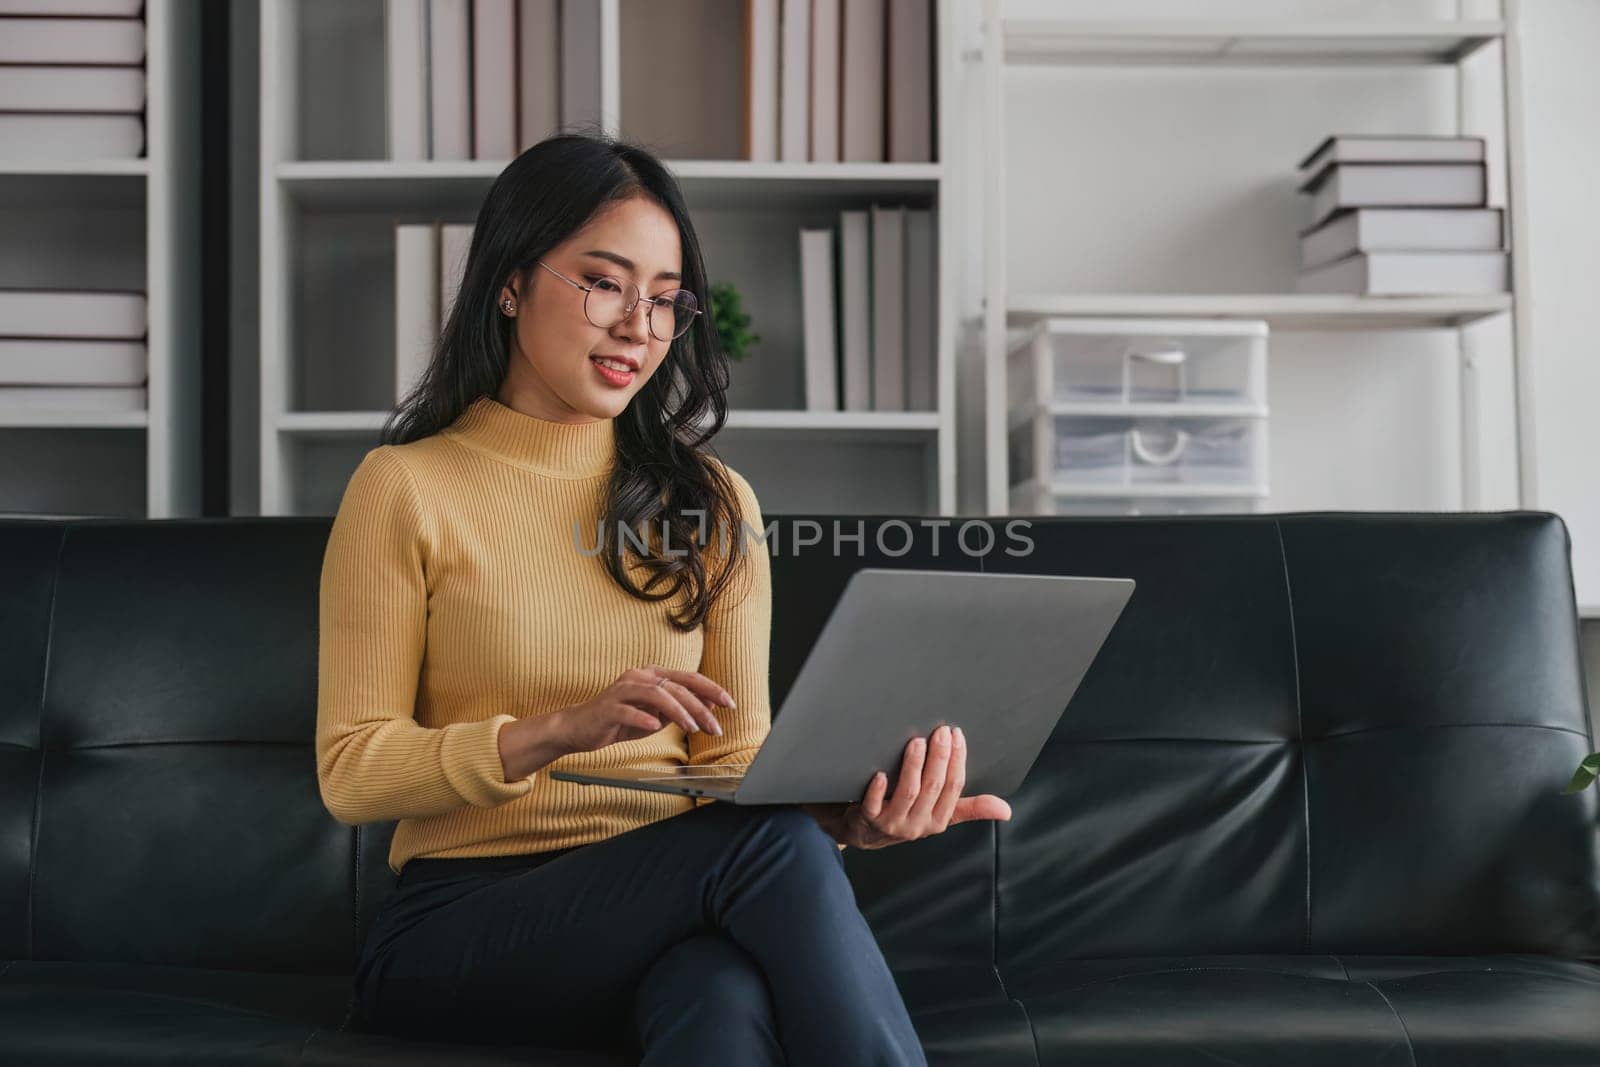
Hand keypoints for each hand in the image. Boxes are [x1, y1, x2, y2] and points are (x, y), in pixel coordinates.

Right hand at [547, 666, 734, 756]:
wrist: (581, 728)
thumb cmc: (621, 720)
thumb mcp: (656, 715)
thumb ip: (679, 709)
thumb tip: (710, 706)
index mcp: (653, 676)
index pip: (688, 678)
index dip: (711, 689)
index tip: (730, 704)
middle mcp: (639, 677)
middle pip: (676, 688)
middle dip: (699, 707)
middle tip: (715, 726)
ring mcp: (622, 690)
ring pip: (656, 695)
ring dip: (678, 711)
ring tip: (692, 727)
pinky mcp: (607, 707)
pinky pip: (628, 710)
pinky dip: (643, 717)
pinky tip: (654, 726)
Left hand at [802, 725, 1011, 850]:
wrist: (866, 834)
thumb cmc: (907, 816)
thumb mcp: (940, 815)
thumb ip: (970, 808)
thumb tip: (1006, 810)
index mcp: (939, 820)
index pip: (954, 787)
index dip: (957, 761)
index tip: (957, 735)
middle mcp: (918, 824)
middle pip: (933, 787)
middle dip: (939, 757)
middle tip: (940, 731)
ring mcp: (893, 823)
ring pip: (908, 793)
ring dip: (913, 766)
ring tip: (916, 742)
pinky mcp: (868, 821)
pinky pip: (874, 805)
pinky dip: (878, 789)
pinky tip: (879, 773)